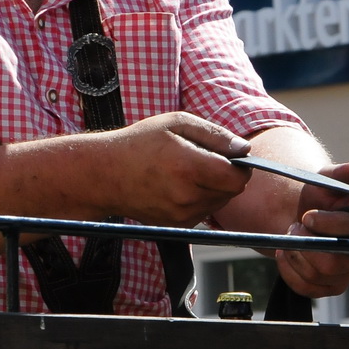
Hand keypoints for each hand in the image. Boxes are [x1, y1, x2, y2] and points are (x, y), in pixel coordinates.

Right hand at [104, 112, 252, 226]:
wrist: (105, 174)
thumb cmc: (139, 143)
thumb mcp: (176, 123)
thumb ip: (214, 134)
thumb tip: (243, 149)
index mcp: (188, 167)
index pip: (237, 177)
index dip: (240, 166)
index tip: (230, 156)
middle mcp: (187, 196)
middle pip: (231, 191)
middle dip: (226, 175)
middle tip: (205, 160)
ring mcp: (181, 214)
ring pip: (219, 202)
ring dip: (214, 188)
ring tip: (188, 172)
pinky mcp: (177, 225)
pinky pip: (204, 212)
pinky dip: (200, 199)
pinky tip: (180, 185)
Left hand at [273, 161, 348, 297]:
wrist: (305, 214)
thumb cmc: (321, 195)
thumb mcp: (327, 178)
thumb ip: (342, 173)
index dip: (329, 224)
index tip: (307, 216)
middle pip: (336, 263)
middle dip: (307, 246)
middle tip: (293, 228)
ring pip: (319, 277)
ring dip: (296, 255)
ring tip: (290, 235)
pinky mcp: (332, 285)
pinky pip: (307, 288)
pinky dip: (289, 271)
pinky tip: (286, 253)